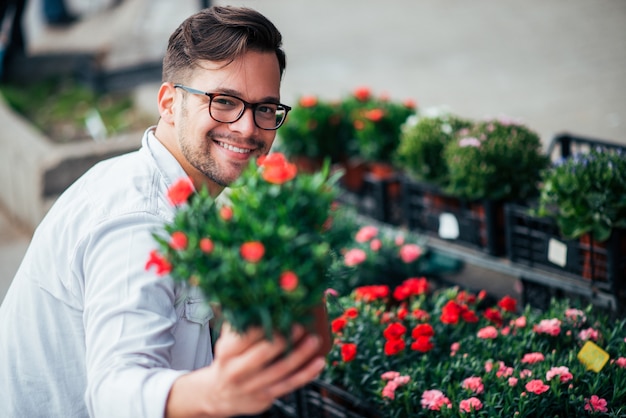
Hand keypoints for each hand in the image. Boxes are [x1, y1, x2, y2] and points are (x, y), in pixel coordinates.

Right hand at [165, 324, 325, 416]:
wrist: (219, 394)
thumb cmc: (229, 360)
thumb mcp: (227, 341)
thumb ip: (240, 322)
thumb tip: (257, 300)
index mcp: (226, 352)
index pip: (245, 336)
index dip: (263, 324)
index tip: (279, 312)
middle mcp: (236, 370)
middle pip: (263, 353)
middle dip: (284, 338)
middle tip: (300, 325)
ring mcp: (251, 386)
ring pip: (280, 369)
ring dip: (300, 354)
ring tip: (314, 340)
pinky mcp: (265, 396)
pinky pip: (290, 384)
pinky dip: (306, 373)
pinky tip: (318, 362)